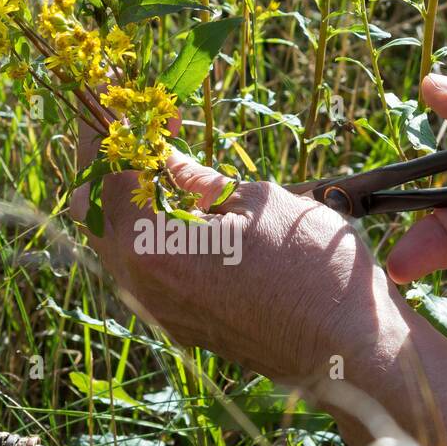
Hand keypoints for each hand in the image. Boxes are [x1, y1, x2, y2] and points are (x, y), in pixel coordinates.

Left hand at [70, 150, 407, 397]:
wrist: (351, 354)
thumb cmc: (315, 272)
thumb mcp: (259, 203)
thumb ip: (201, 181)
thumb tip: (169, 159)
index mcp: (152, 250)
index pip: (107, 173)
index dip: (112, 126)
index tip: (121, 91)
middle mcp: (143, 286)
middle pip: (94, 212)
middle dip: (104, 162)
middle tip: (130, 124)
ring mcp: (161, 311)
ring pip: (116, 243)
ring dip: (127, 196)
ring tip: (161, 157)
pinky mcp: (182, 324)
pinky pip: (146, 269)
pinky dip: (150, 230)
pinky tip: (182, 204)